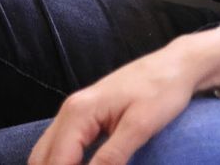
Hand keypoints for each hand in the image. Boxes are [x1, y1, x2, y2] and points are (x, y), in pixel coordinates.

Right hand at [29, 33, 219, 164]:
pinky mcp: (85, 116)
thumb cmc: (163, 89)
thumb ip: (111, 157)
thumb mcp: (140, 126)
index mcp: (79, 113)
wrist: (177, 65)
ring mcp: (75, 112)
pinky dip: (64, 162)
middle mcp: (69, 111)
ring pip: (47, 152)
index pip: (55, 162)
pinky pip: (61, 145)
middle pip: (42, 159)